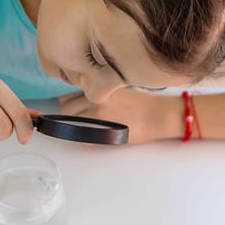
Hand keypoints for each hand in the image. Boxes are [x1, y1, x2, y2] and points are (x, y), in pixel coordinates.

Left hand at [58, 88, 181, 143]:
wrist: (159, 115)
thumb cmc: (141, 102)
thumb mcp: (116, 88)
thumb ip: (97, 91)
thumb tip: (78, 99)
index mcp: (97, 86)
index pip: (68, 94)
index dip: (70, 102)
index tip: (73, 107)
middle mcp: (93, 98)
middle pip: (65, 109)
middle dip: (70, 114)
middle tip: (82, 118)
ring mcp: (97, 115)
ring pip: (70, 123)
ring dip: (75, 126)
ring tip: (89, 127)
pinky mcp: (103, 131)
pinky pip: (82, 138)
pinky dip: (84, 139)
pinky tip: (96, 136)